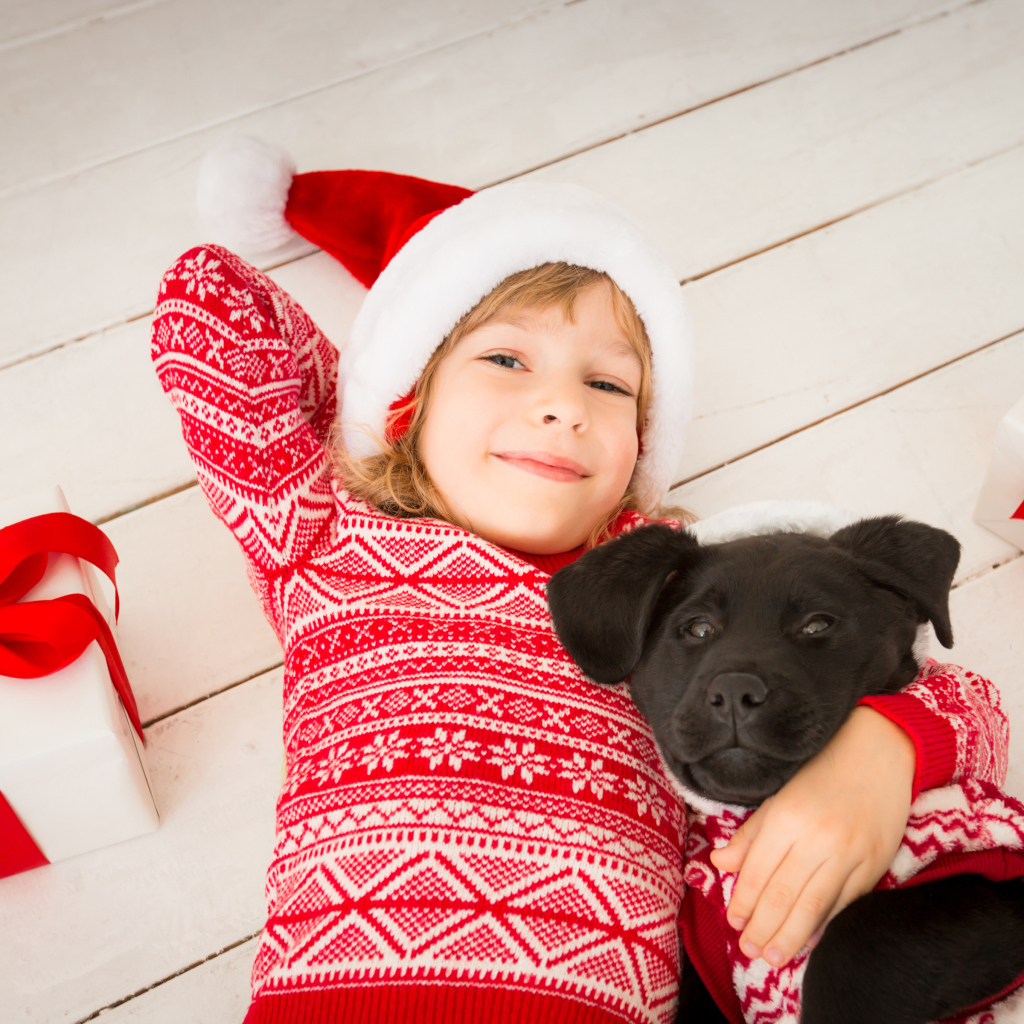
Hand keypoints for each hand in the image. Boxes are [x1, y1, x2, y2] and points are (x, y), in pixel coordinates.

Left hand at [708, 706, 914, 966]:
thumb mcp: (778, 794)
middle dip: (763, 928)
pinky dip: (823, 925)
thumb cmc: (822, 771)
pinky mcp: (874, 866)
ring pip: (814, 907)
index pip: (757, 871)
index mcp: (787, 816)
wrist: (880, 754)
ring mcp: (850, 855)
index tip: (734, 921)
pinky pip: (844, 904)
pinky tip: (808, 939)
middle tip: (749, 950)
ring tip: (772, 956)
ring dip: (790, 937)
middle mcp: (818, 838)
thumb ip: (751, 834)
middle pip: (783, 896)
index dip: (743, 901)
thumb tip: (721, 863)